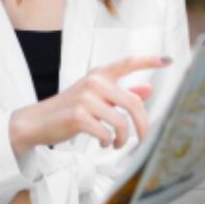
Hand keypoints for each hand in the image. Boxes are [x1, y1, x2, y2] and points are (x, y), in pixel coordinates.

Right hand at [9, 56, 170, 156]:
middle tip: (145, 139)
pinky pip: (106, 133)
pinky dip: (108, 142)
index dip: (149, 60)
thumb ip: (122, 93)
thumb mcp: (96, 97)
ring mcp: (85, 98)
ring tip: (117, 143)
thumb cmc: (70, 109)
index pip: (128, 63)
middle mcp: (94, 82)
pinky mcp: (78, 116)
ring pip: (121, 122)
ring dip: (123, 138)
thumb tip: (149, 90)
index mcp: (99, 75)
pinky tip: (103, 143)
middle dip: (143, 125)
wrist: (37, 122)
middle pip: (133, 103)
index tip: (168, 60)